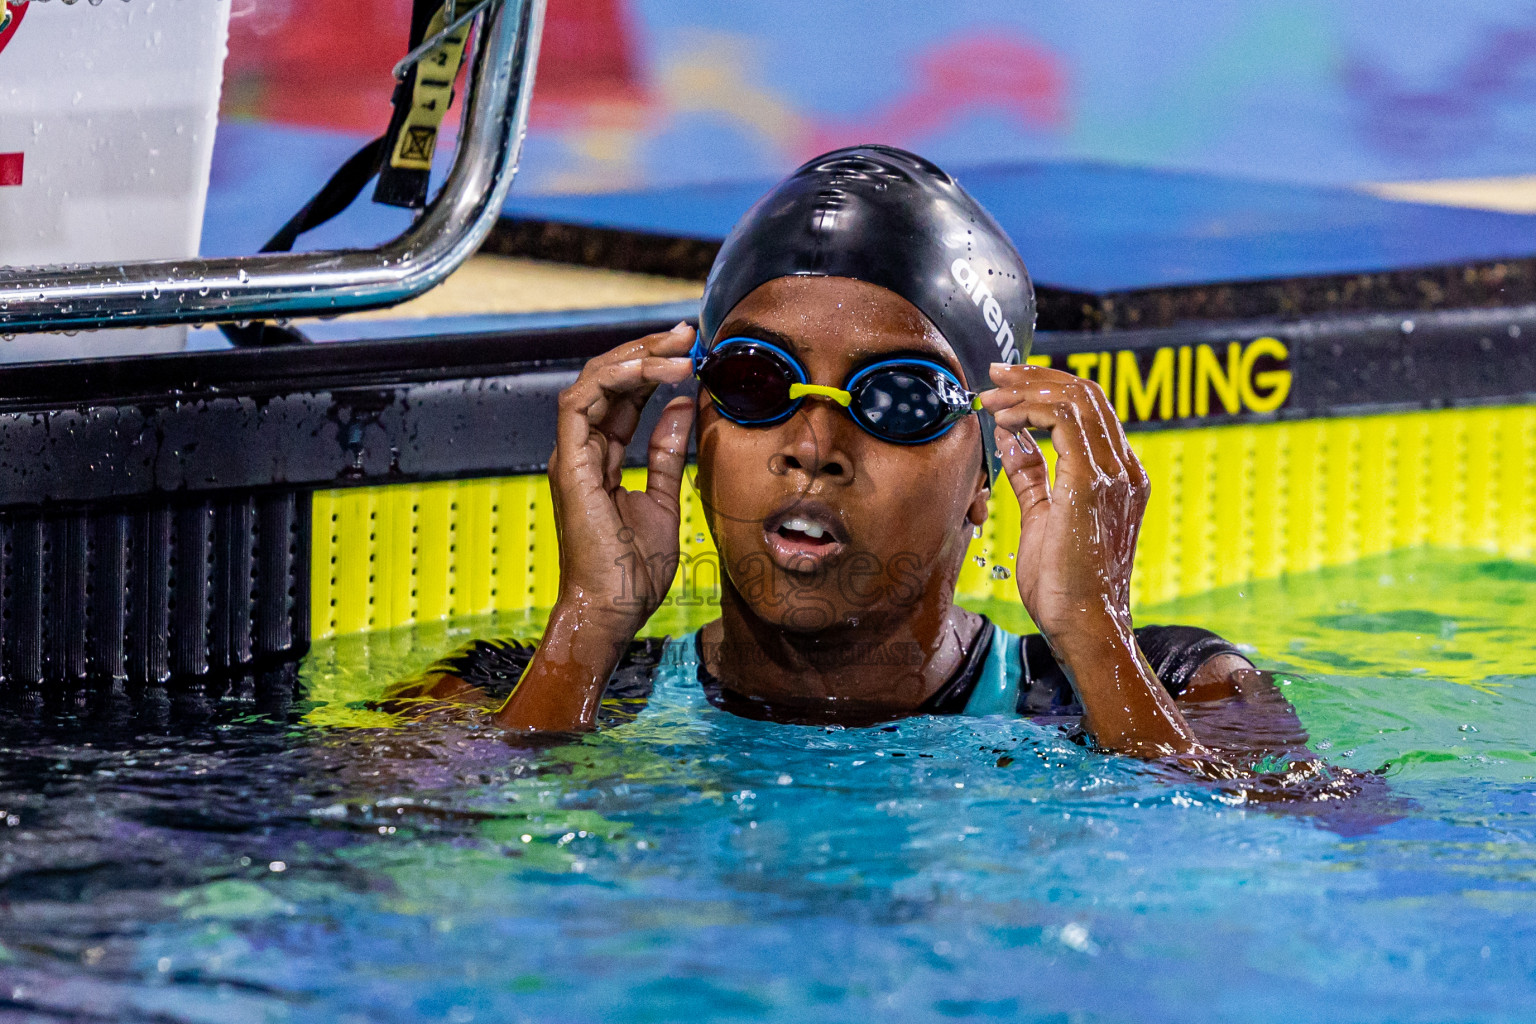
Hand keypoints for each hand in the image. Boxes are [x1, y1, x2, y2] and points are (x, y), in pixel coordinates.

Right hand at [550, 322, 696, 632]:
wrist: (612, 610)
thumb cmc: (632, 571)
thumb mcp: (664, 499)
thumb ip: (667, 453)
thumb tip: (682, 407)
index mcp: (599, 460)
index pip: (621, 399)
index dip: (653, 370)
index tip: (691, 350)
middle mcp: (580, 452)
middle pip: (606, 382)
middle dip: (646, 351)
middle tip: (686, 333)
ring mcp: (571, 456)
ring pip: (592, 382)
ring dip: (635, 358)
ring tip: (678, 348)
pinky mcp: (569, 465)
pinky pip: (581, 404)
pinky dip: (615, 379)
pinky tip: (654, 372)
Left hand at [979, 363, 1147, 642]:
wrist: (1083, 625)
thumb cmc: (1063, 584)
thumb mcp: (1042, 516)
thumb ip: (1030, 475)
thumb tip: (1009, 436)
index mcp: (1120, 476)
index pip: (1090, 409)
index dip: (1046, 387)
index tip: (1006, 385)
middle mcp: (1125, 470)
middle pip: (1086, 394)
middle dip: (1034, 377)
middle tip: (995, 375)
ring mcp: (1114, 475)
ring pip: (1076, 399)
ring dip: (1027, 389)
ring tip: (992, 396)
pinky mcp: (1091, 485)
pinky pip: (1064, 421)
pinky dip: (1030, 409)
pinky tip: (1005, 418)